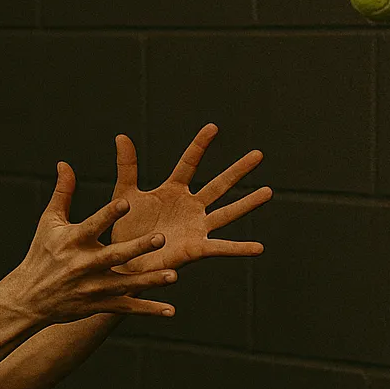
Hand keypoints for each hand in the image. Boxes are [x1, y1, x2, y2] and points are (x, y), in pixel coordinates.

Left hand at [106, 123, 271, 273]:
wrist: (122, 261)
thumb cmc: (126, 229)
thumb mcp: (125, 194)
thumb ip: (127, 166)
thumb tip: (121, 135)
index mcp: (173, 191)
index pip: (189, 163)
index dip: (200, 145)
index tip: (213, 127)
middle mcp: (190, 207)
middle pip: (218, 185)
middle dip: (238, 170)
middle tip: (258, 154)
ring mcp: (195, 227)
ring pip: (227, 212)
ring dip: (248, 203)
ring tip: (268, 191)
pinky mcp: (195, 248)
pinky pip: (221, 247)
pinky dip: (240, 248)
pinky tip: (258, 248)